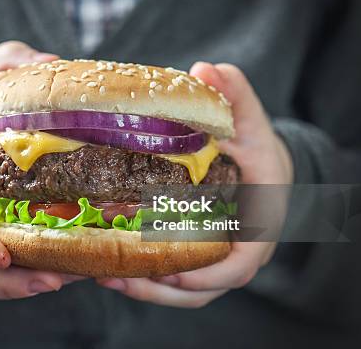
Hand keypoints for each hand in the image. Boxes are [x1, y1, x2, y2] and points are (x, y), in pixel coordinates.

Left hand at [97, 62, 292, 307]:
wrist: (258, 164)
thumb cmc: (255, 146)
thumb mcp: (250, 120)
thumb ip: (235, 96)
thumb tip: (206, 70)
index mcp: (258, 226)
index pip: (237, 266)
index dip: (204, 273)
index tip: (167, 268)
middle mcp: (238, 251)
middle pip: (200, 287)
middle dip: (157, 286)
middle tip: (114, 276)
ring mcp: (216, 259)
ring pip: (183, 290)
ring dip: (144, 288)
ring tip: (102, 276)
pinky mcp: (196, 257)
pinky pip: (172, 279)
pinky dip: (144, 278)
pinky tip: (109, 267)